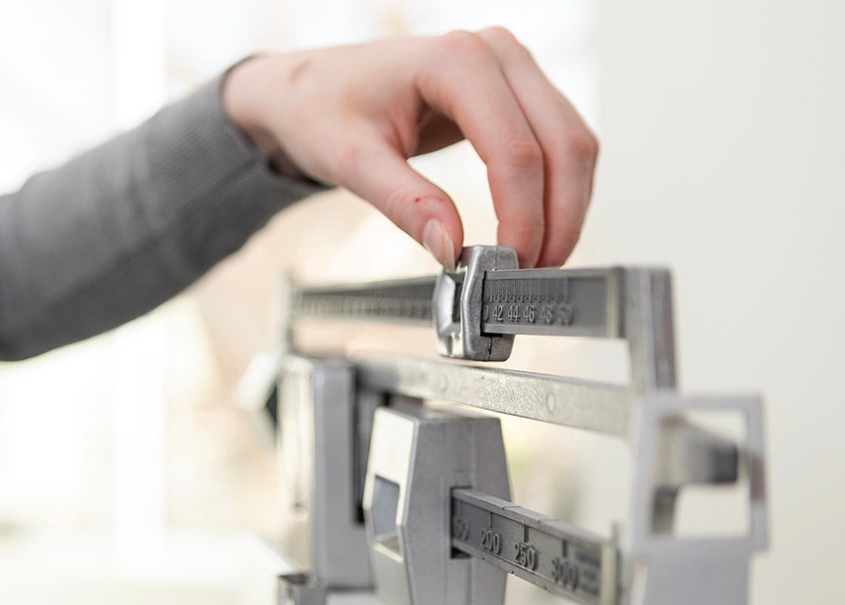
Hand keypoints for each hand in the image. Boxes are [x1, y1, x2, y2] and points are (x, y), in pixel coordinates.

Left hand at [223, 28, 597, 268]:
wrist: (311, 87)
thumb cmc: (322, 108)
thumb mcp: (351, 161)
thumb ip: (404, 203)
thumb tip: (451, 249)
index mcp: (454, 60)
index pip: (515, 149)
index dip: (523, 215)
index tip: (510, 264)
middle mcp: (494, 52)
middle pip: (562, 143)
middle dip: (557, 217)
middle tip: (532, 273)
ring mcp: (511, 66)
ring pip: (572, 142)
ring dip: (566, 206)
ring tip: (536, 260)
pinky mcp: (515, 89)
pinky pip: (559, 140)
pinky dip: (557, 189)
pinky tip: (536, 228)